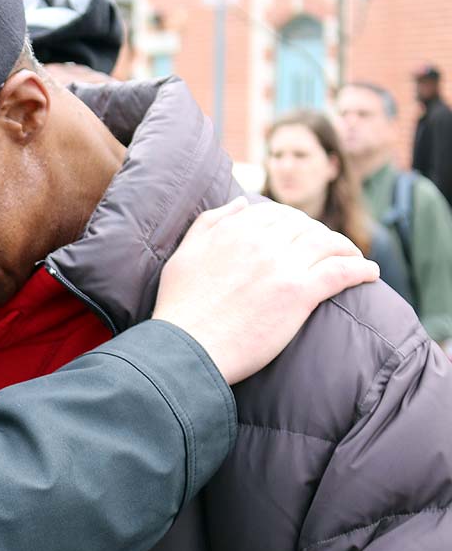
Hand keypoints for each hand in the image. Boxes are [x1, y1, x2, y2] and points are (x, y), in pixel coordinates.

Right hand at [152, 198, 379, 384]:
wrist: (185, 347)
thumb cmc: (179, 306)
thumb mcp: (184, 254)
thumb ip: (210, 222)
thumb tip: (242, 203)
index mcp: (234, 230)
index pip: (276, 214)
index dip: (292, 223)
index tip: (299, 236)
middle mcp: (260, 241)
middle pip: (305, 226)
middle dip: (319, 234)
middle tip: (328, 248)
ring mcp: (282, 266)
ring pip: (328, 243)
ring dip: (346, 247)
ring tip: (353, 258)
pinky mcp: (299, 294)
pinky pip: (342, 271)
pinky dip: (361, 268)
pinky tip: (370, 273)